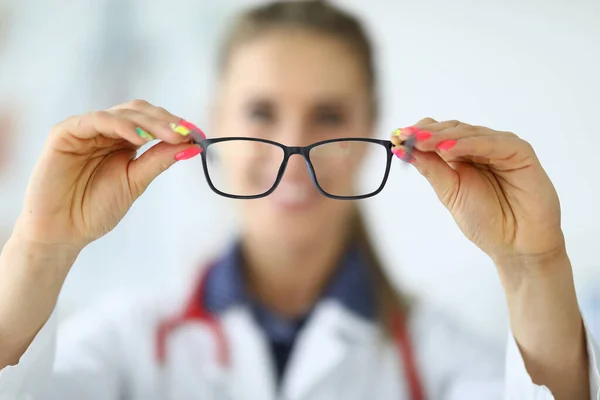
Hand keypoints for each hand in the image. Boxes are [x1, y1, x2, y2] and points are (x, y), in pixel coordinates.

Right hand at [13, 100, 200, 248]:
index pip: (151, 121)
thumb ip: (158, 160)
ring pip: (122, 113)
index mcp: (122, 141)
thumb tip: (191, 144)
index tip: (198, 135)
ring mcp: (85, 130)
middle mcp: (105, 131)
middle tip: (187, 133)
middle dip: (166, 121)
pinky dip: (119, 125)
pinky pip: (95, 121)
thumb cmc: (96, 209)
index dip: (174, 125)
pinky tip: (139, 137)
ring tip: (171, 135)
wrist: (63, 232)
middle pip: (140, 112)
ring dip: (149, 122)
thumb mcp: (135, 181)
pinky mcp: (65, 133)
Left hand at [391, 118, 564, 265]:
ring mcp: (502, 148)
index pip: (440, 134)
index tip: (396, 137)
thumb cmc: (486, 221)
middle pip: (453, 129)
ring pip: (470, 133)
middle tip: (404, 136)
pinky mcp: (521, 153)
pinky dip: (471, 144)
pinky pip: (494, 143)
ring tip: (422, 142)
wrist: (516, 246)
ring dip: (444, 136)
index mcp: (464, 156)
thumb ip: (431, 169)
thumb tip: (402, 148)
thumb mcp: (449, 192)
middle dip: (427, 134)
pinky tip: (449, 149)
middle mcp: (482, 147)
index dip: (419, 134)